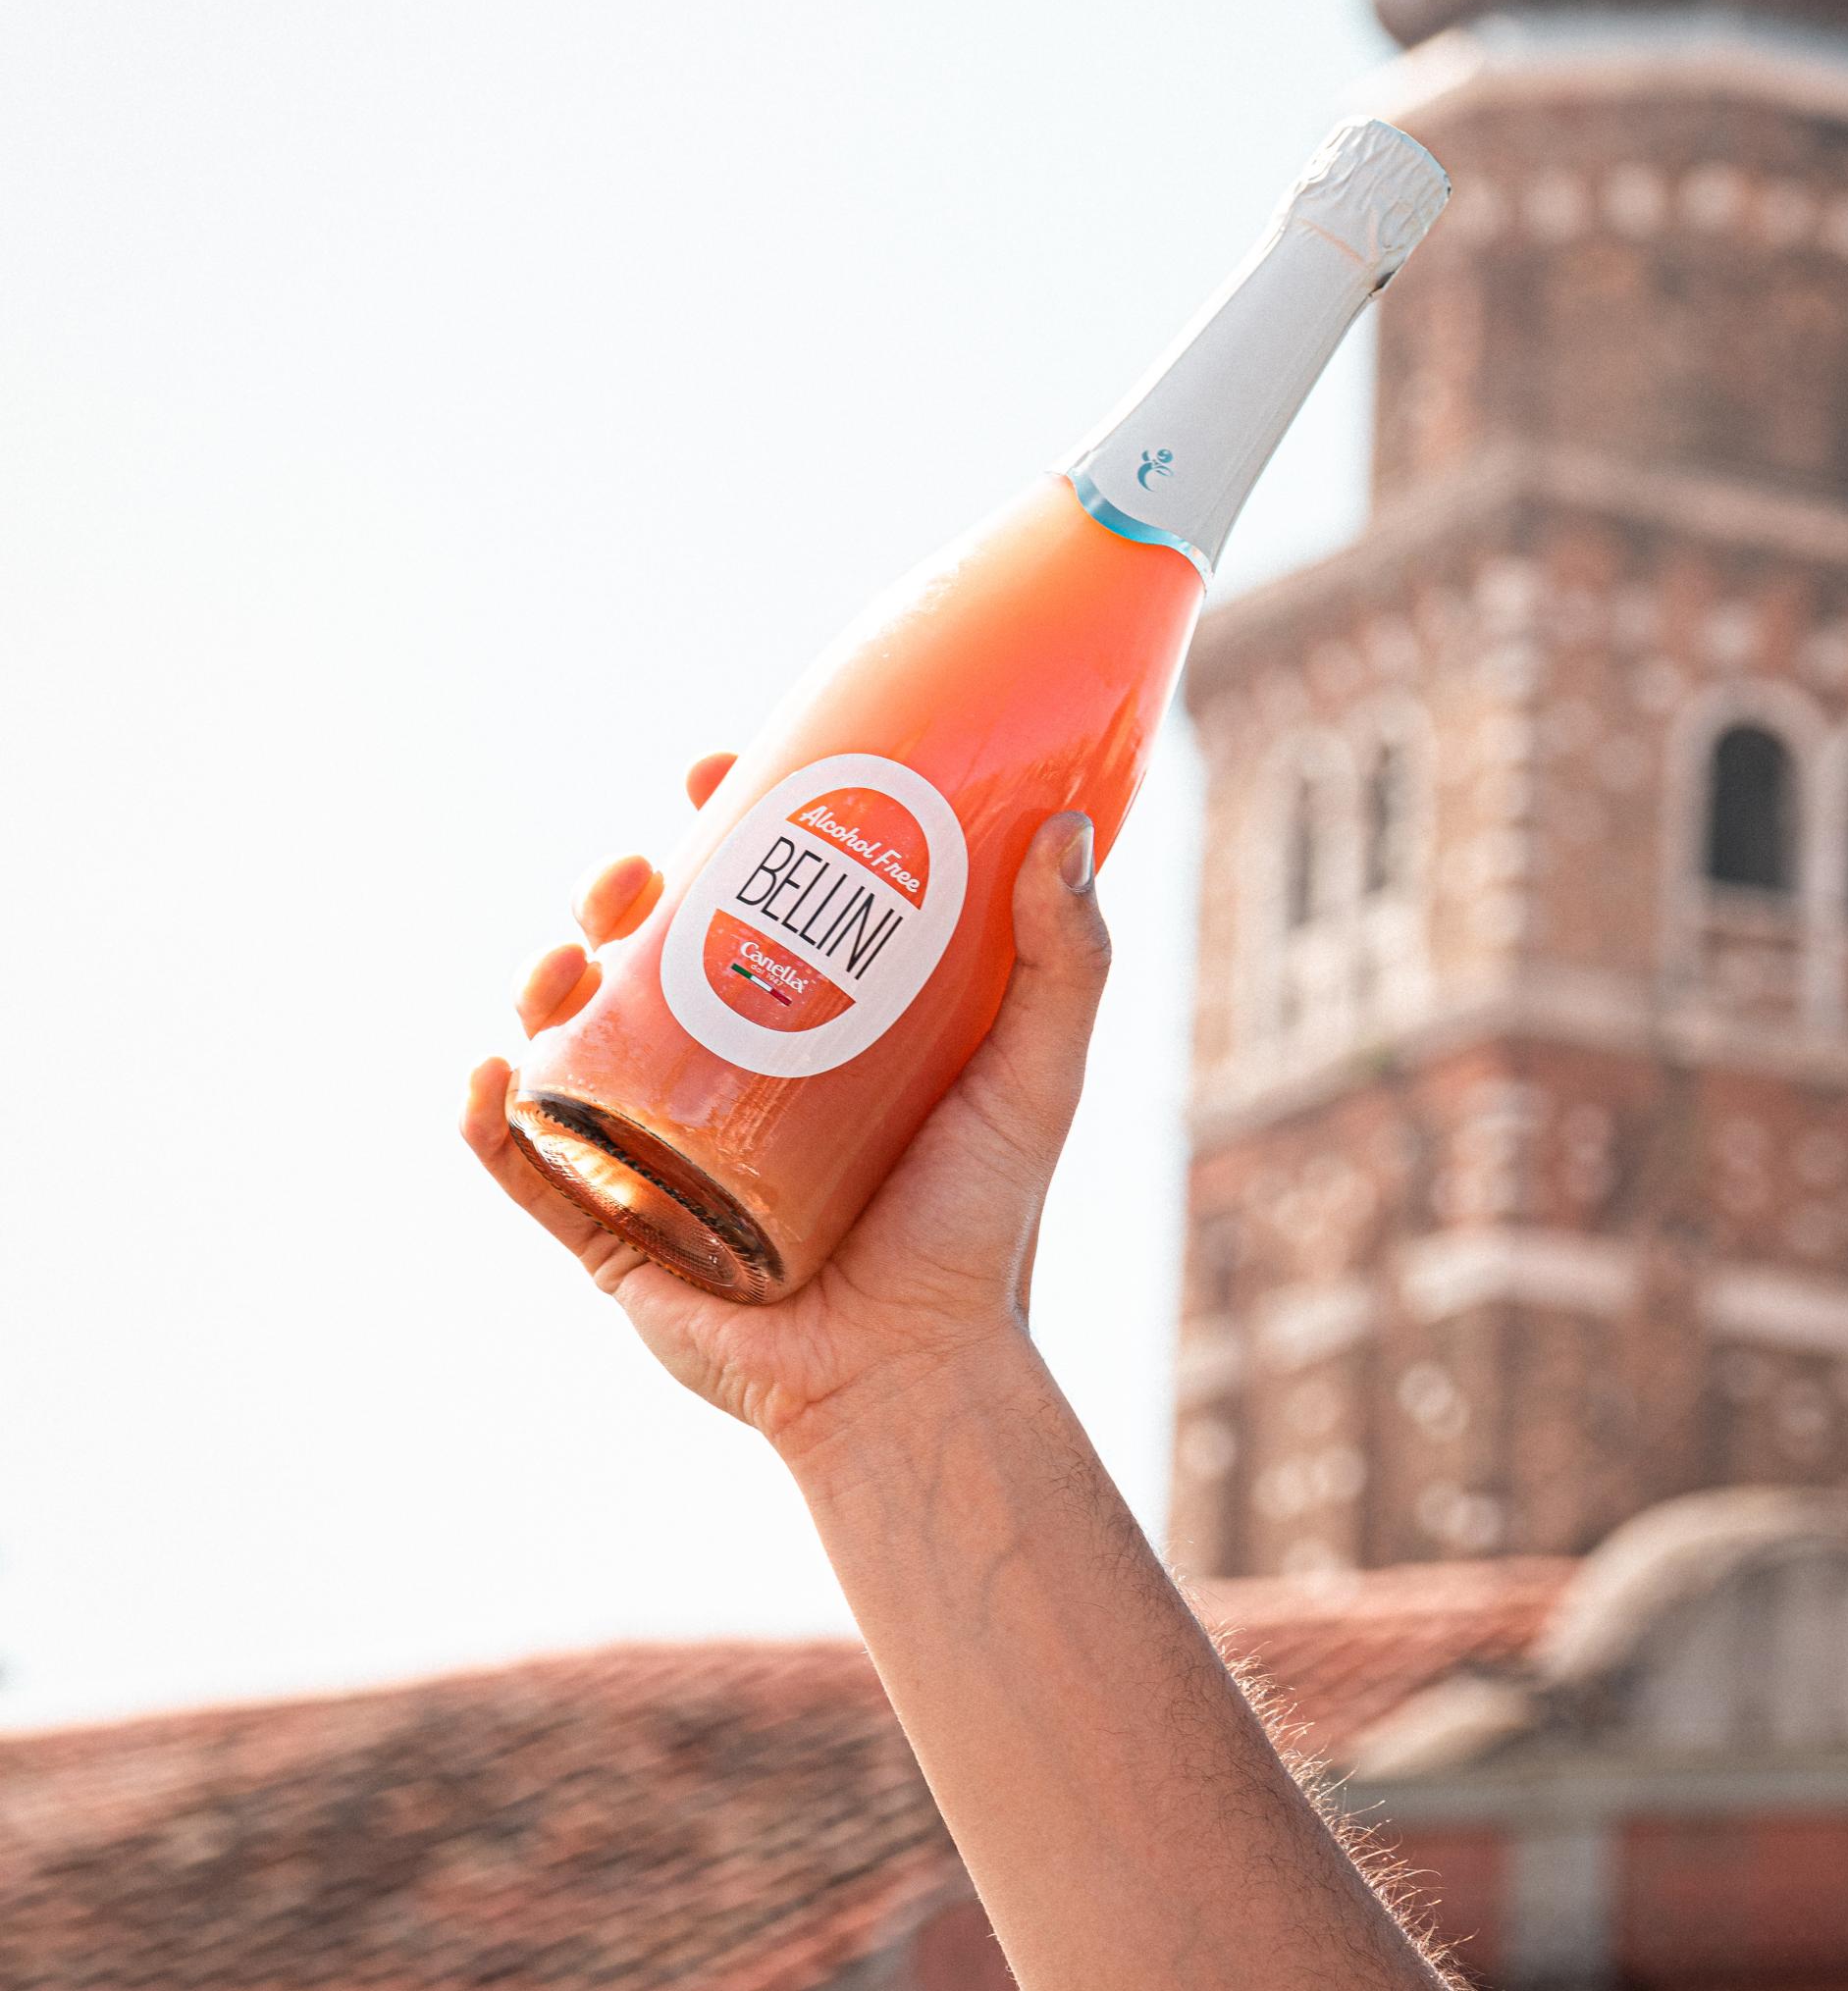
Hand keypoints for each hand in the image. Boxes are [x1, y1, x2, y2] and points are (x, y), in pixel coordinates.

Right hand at [461, 754, 1110, 1459]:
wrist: (920, 1375)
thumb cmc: (981, 1230)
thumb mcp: (1032, 1077)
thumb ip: (1065, 961)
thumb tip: (1061, 824)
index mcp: (800, 1025)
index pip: (743, 897)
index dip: (715, 824)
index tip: (713, 771)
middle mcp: (719, 1077)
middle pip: (639, 953)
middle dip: (613, 893)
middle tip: (633, 872)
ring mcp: (658, 1151)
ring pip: (569, 1042)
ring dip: (541, 981)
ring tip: (559, 965)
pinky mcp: (618, 1234)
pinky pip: (531, 1171)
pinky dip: (488, 1122)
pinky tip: (482, 1077)